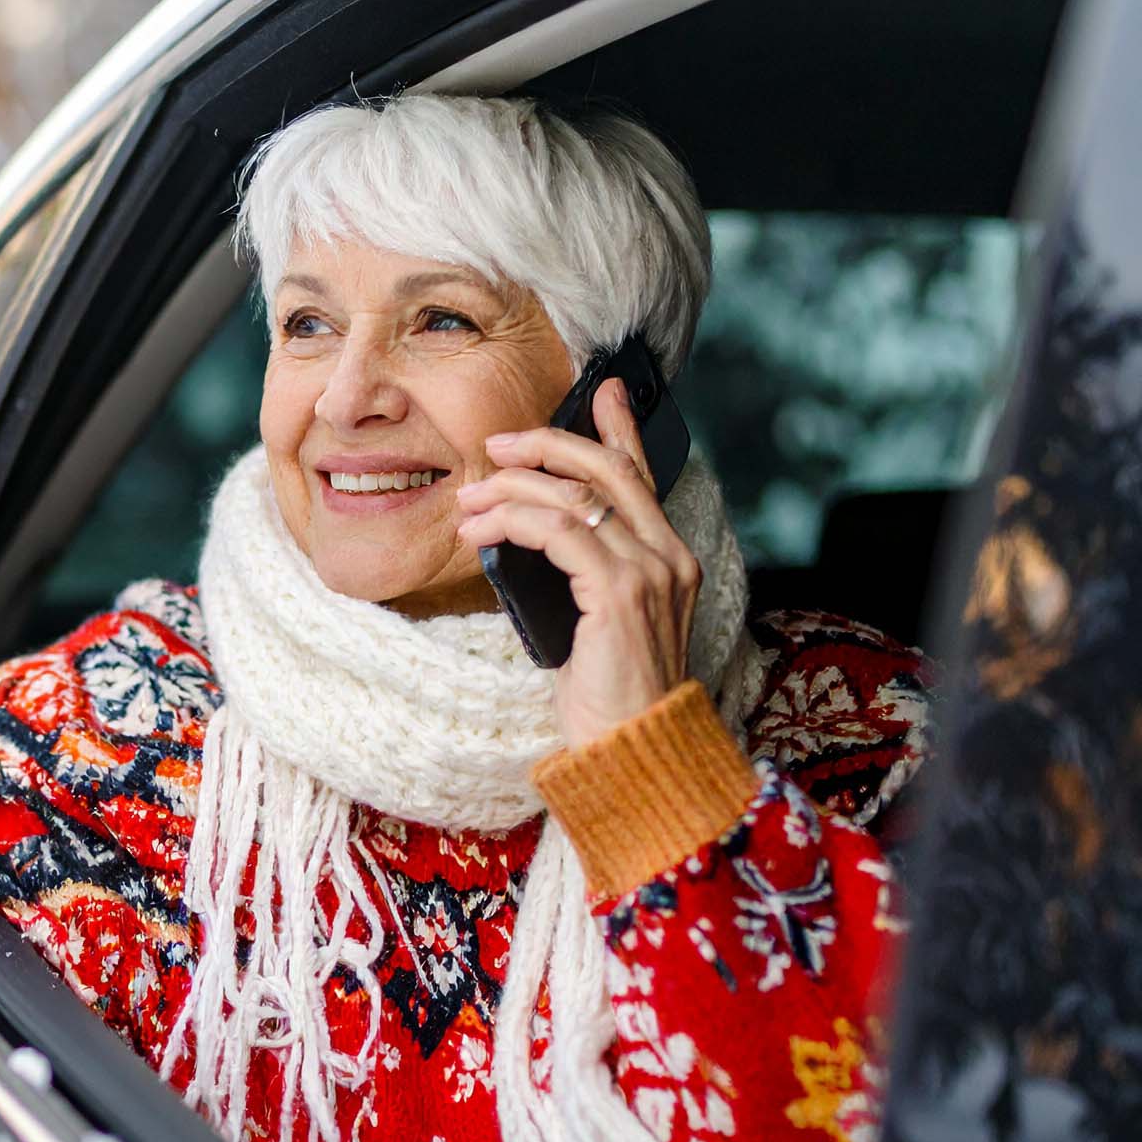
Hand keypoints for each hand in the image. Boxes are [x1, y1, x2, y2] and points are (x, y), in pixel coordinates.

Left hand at [455, 377, 699, 749]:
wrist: (633, 752)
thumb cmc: (608, 697)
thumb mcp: (595, 623)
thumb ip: (584, 574)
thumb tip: (531, 534)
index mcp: (672, 560)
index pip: (642, 477)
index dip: (621, 429)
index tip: (603, 390)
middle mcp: (670, 557)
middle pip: (607, 469)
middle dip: (547, 445)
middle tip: (497, 446)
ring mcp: (650, 573)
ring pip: (574, 495)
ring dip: (511, 489)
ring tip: (469, 502)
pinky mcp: (619, 593)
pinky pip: (557, 531)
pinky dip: (512, 520)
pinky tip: (481, 531)